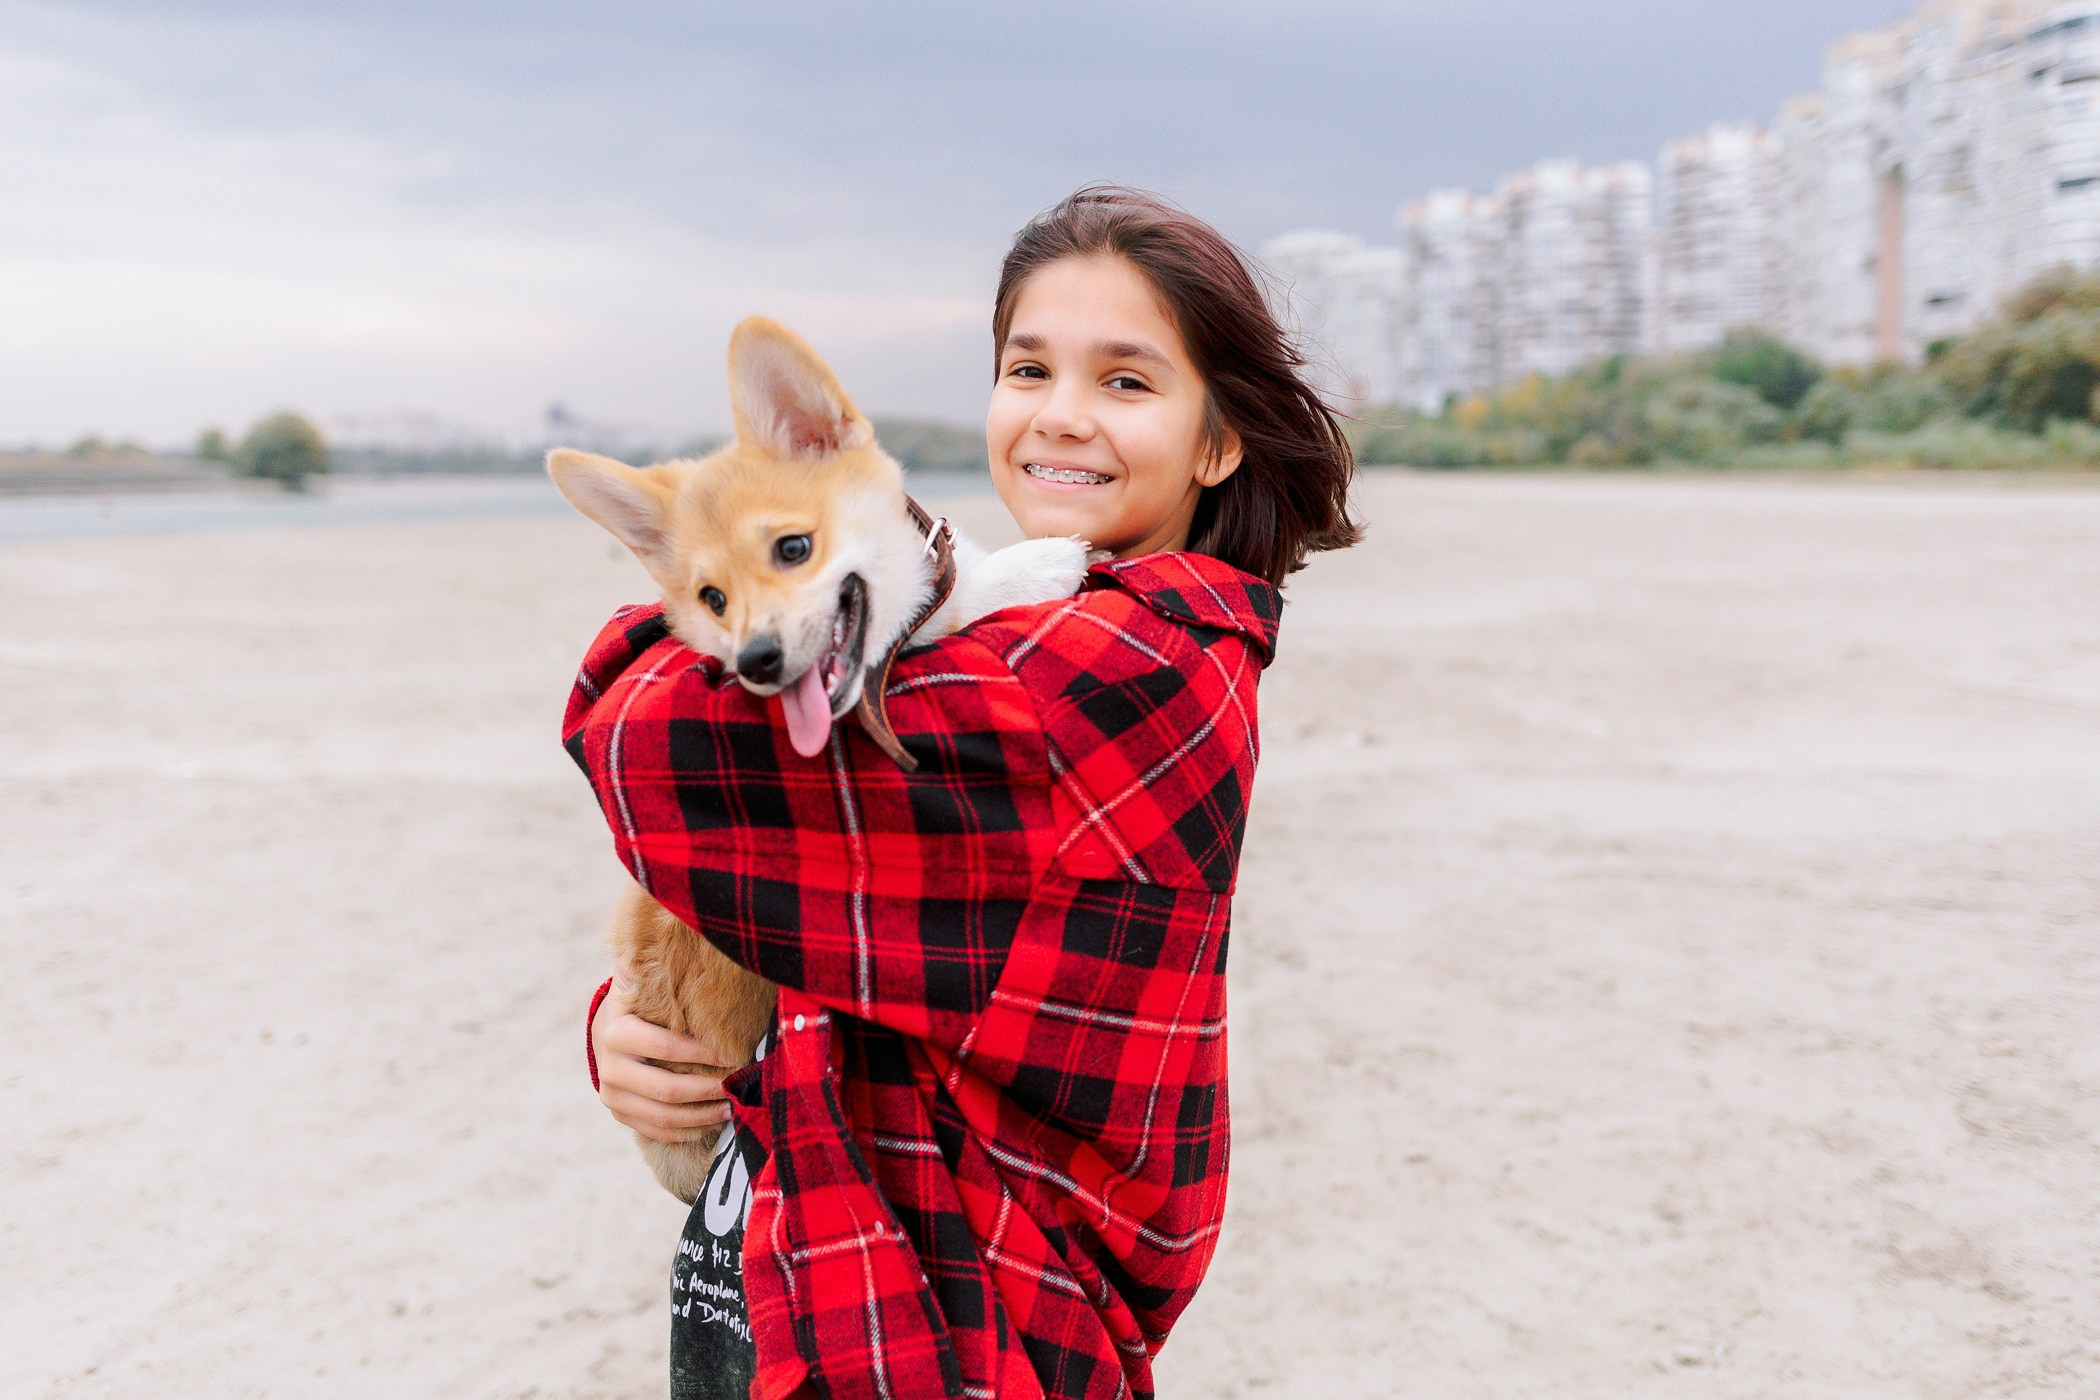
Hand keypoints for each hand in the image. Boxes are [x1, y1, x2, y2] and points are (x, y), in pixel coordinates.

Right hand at [592, 979, 736, 1144]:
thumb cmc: (640, 1001)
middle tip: (740, 1085)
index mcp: (615, 1030)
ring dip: (702, 1115)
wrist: (606, 1029)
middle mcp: (607, 1066)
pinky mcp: (618, 1113)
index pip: (665, 1047)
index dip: (703, 1053)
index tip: (736, 1053)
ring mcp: (611, 1094)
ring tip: (733, 1106)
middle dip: (708, 1089)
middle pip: (666, 1089)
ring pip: (662, 1116)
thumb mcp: (642, 983)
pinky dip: (687, 1130)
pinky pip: (655, 1131)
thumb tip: (681, 929)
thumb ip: (656, 968)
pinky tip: (712, 1122)